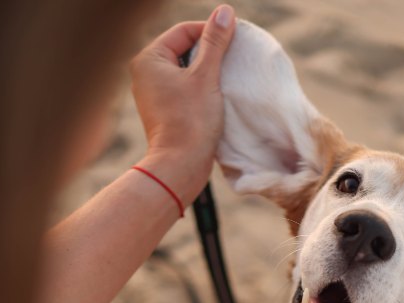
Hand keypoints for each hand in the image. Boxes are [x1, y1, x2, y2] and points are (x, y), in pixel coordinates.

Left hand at [129, 4, 235, 203]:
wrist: (180, 165)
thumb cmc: (192, 120)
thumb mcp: (207, 76)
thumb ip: (216, 42)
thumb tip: (225, 11)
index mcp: (149, 59)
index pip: (185, 31)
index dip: (212, 32)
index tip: (236, 40)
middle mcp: (145, 72)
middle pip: (184, 49)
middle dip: (210, 52)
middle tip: (234, 59)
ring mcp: (153, 92)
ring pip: (186, 69)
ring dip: (208, 70)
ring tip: (227, 77)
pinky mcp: (163, 109)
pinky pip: (185, 87)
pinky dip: (202, 87)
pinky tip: (217, 94)